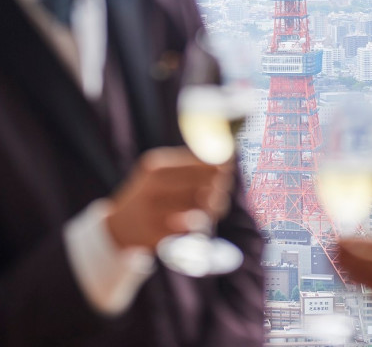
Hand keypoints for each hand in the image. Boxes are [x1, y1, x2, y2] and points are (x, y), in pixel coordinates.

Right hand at [105, 146, 233, 250]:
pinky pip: (190, 229)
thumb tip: (227, 161)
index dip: (219, 163)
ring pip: (200, 209)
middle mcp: (153, 186)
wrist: (117, 227)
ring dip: (213, 208)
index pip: (198, 161)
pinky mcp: (155, 235)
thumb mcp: (161, 173)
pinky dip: (198, 226)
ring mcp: (152, 212)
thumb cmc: (150, 194)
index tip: (229, 166)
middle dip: (219, 187)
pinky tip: (197, 222)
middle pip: (203, 185)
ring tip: (213, 206)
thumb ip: (190, 167)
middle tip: (222, 188)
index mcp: (156, 166)